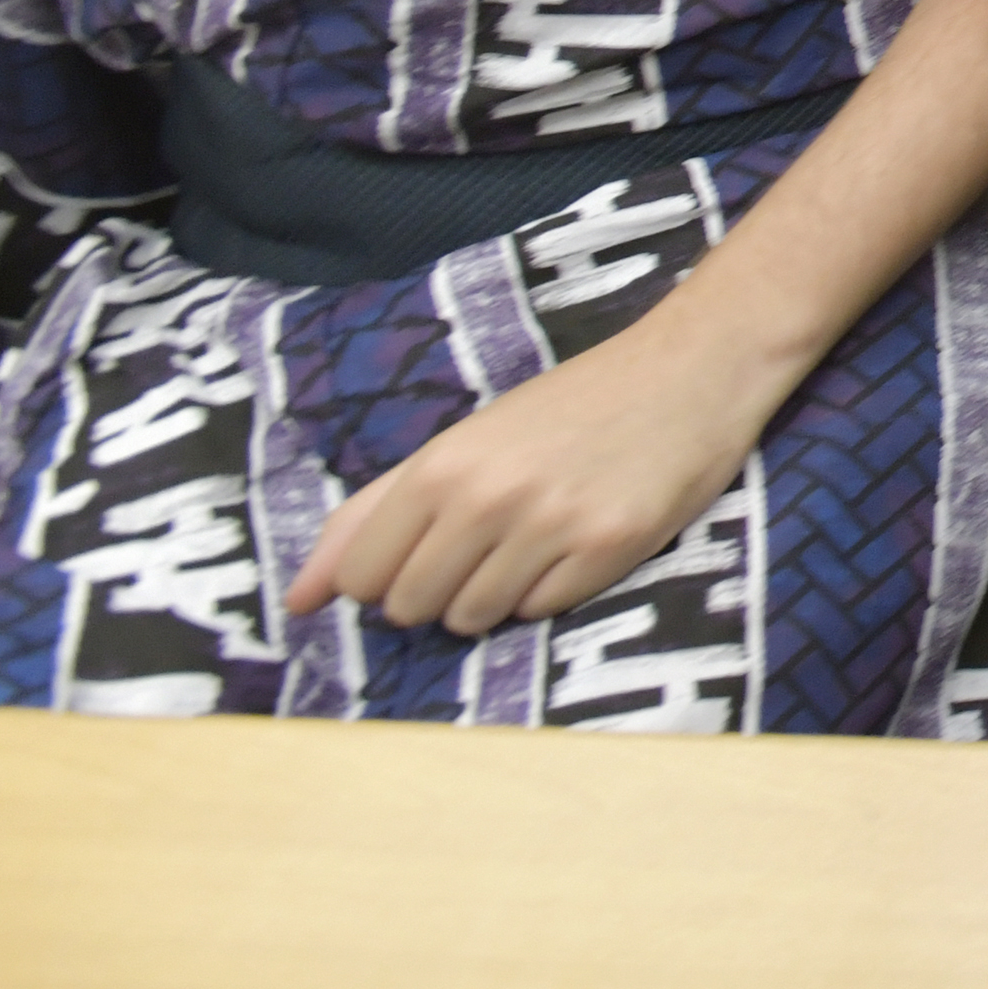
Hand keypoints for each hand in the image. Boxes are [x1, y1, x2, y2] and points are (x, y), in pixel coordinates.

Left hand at [280, 312, 792, 636]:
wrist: (689, 369)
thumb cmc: (568, 406)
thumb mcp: (464, 442)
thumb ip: (372, 514)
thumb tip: (298, 601)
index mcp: (441, 466)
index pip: (359, 577)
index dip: (382, 576)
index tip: (422, 549)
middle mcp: (488, 498)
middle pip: (411, 607)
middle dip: (435, 591)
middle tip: (481, 547)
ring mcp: (551, 525)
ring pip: (473, 619)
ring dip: (492, 597)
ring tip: (529, 546)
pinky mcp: (610, 548)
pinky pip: (541, 613)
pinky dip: (548, 592)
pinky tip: (572, 546)